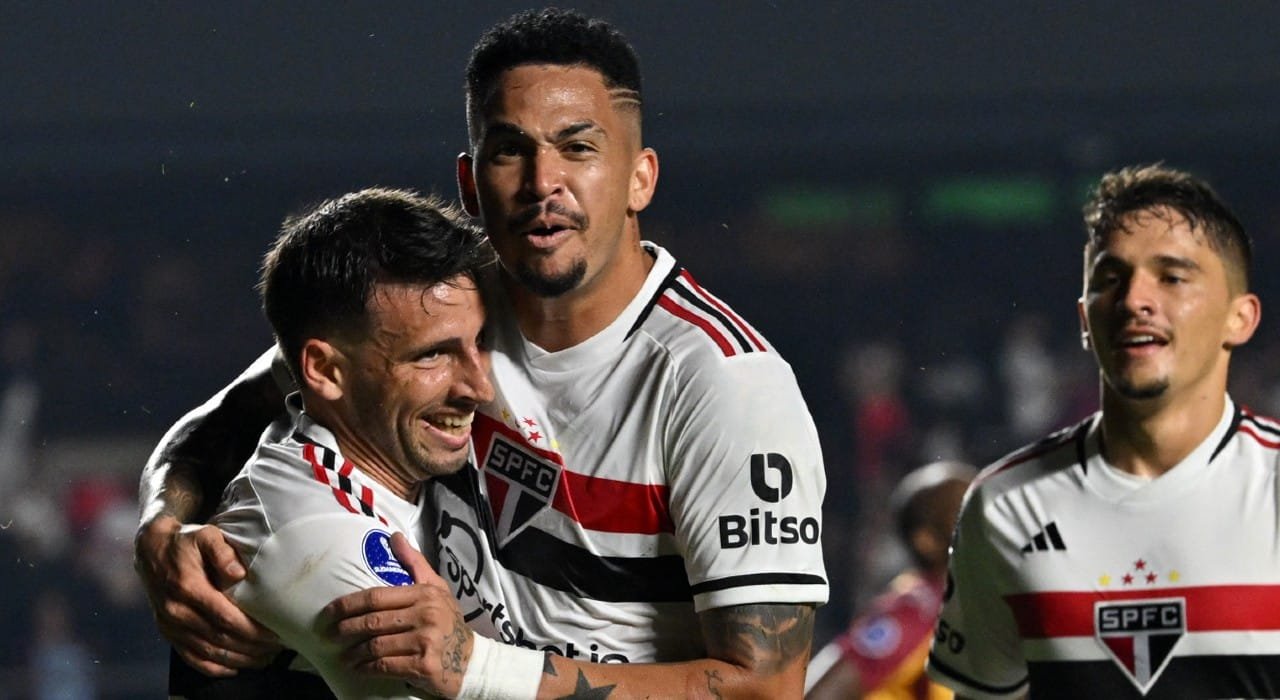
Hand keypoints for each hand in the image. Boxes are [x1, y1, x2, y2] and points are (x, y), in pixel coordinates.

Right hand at [134, 515, 281, 675]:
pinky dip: (214, 667)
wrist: (152, 550)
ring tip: (264, 658)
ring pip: (207, 652)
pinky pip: (191, 657)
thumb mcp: (206, 535)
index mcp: (187, 588)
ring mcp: (169, 625)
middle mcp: (176, 611)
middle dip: (251, 647)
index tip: (274, 634)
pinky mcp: (167, 632)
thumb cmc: (186, 541)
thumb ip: (222, 551)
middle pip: (219, 638)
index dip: (251, 630)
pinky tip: (235, 667)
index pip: (225, 617)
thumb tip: (238, 573)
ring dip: (238, 660)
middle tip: (276, 648)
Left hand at [324, 533, 471, 696]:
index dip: (348, 604)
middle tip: (329, 634)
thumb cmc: (448, 622)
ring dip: (354, 652)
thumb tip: (394, 536)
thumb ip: (414, 564)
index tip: (329, 612)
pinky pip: (386, 665)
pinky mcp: (424, 666)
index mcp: (424, 594)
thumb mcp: (437, 588)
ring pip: (376, 645)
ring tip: (343, 655)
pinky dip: (367, 668)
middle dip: (345, 629)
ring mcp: (425, 641)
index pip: (376, 596)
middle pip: (373, 621)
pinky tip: (358, 668)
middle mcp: (425, 615)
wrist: (472, 660)